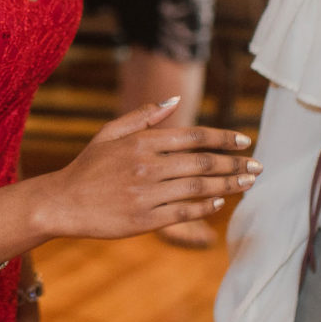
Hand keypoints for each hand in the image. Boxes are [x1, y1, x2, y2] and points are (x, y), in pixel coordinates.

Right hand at [40, 100, 256, 239]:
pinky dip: (206, 207)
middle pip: (203, 164)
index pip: (194, 136)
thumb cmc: (89, 166)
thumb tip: (175, 100)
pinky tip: (220, 202)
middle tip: (257, 166)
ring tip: (248, 183)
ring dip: (229, 185)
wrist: (63, 203)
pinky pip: (184, 212)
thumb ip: (144, 115)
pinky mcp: (144, 221)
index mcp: (142, 142)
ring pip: (199, 189)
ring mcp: (146, 195)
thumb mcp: (111, 133)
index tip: (246, 141)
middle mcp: (147, 167)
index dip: (224, 138)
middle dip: (235, 164)